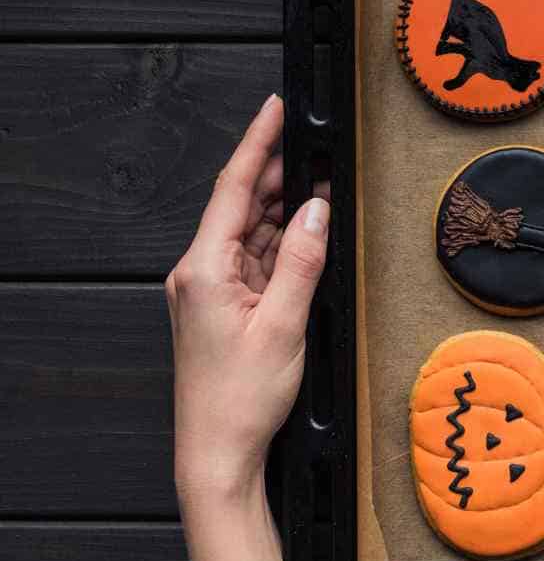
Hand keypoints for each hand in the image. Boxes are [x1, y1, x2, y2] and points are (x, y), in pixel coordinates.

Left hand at [167, 94, 329, 497]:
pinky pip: (258, 261)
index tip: (276, 109)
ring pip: (255, 233)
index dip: (258, 143)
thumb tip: (320, 210)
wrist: (218, 451)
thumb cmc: (240, 399)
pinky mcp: (225, 307)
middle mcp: (200, 272)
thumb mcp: (285, 324)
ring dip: (289, 212)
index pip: (234, 188)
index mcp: (204, 268)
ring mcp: (211, 289)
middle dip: (282, 174)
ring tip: (326, 190)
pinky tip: (310, 237)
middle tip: (320, 149)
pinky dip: (286, 246)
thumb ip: (304, 261)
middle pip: (244, 205)